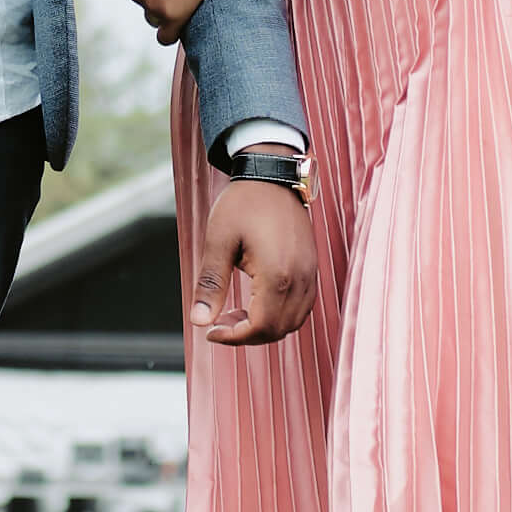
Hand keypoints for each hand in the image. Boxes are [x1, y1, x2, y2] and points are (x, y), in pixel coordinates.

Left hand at [196, 179, 315, 345]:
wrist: (272, 173)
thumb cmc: (243, 203)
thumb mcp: (219, 241)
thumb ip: (210, 284)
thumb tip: (199, 321)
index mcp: (277, 275)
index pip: (260, 327)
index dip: (234, 337)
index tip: (211, 330)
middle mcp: (300, 278)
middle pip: (278, 330)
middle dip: (247, 335)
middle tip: (220, 321)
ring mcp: (310, 273)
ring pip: (294, 322)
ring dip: (265, 327)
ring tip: (237, 312)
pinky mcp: (312, 267)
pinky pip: (302, 306)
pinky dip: (281, 315)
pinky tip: (258, 302)